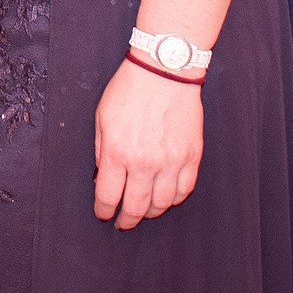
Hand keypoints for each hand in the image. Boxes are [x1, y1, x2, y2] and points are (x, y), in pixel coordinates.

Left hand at [94, 59, 204, 228]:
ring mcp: (171, 161)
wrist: (164, 71)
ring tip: (144, 210)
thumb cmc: (129, 90)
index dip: (104, 211)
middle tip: (123, 222)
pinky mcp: (192, 156)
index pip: (108, 196)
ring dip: (151, 211)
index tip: (104, 214)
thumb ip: (100, 151)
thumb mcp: (102, 118)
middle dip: (127, 219)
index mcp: (117, 152)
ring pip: (163, 203)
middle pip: (135, 207)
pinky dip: (175, 198)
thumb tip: (101, 177)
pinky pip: (185, 189)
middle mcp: (144, 162)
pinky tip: (167, 197)